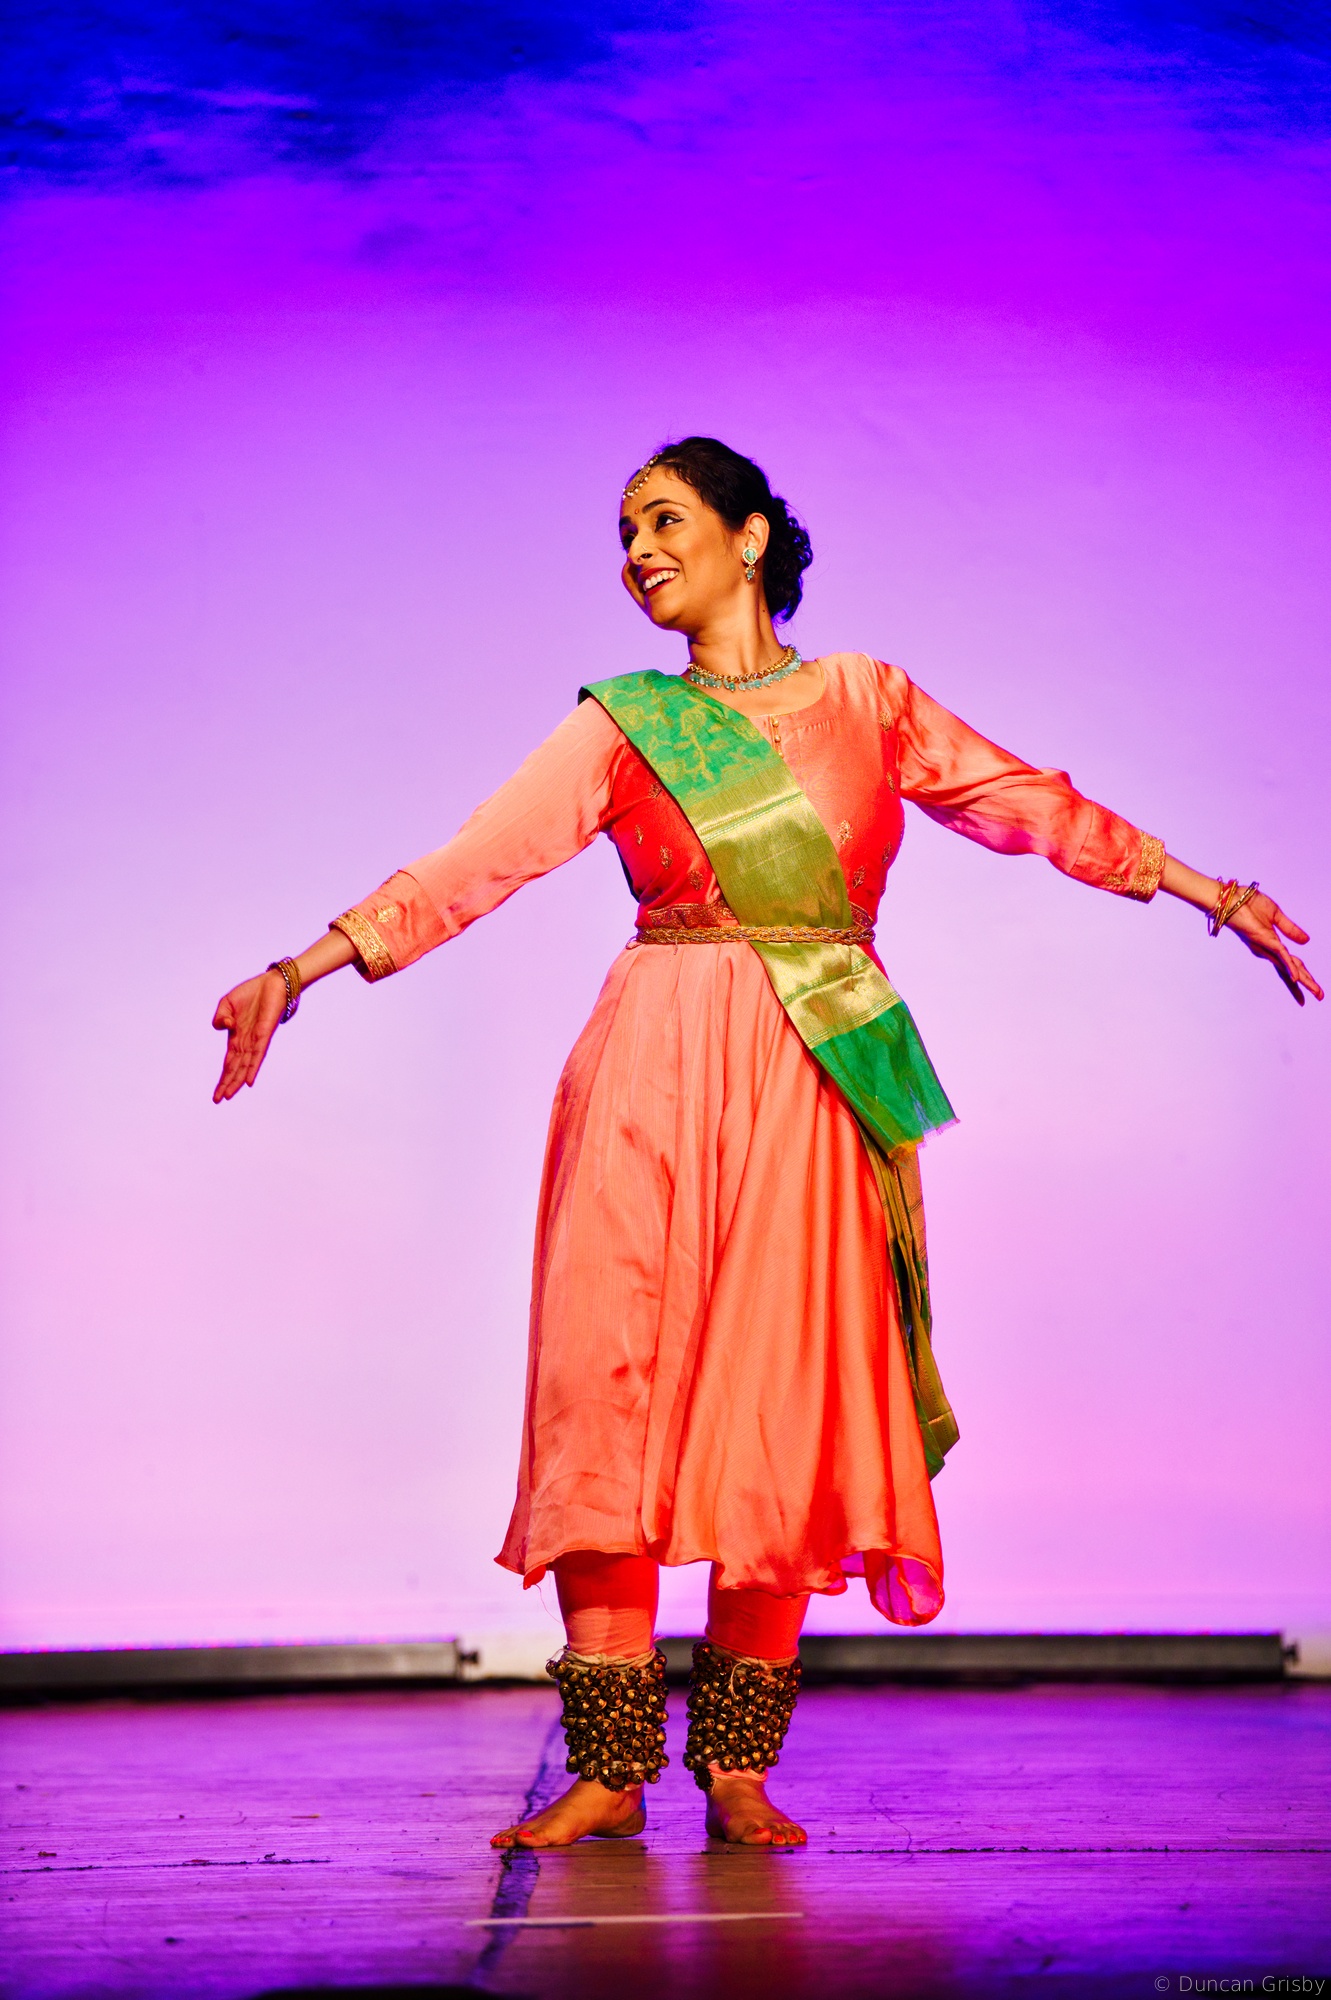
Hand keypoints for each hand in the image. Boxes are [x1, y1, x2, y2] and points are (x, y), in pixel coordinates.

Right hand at [212, 971, 287, 1100]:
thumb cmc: (251, 993)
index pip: (228, 1062)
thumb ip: (219, 1018)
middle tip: (218, 1100)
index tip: (216, 1093)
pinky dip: (254, 1067)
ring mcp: (256, 1039)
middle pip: (236, 1068)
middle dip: (227, 1084)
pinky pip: (258, 1053)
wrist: (273, 982)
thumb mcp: (225, 1004)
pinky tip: (249, 1080)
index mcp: (236, 1037)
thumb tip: (225, 1027)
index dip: (222, 1077)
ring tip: (229, 1095)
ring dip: (238, 1080)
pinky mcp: (265, 1033)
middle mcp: (247, 1042)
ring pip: (246, 1065)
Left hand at [1226, 892, 1322, 1005]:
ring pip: (1288, 967)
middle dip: (1306, 984)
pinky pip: (1280, 955)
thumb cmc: (1247, 904)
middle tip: (1320, 996)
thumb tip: (1306, 941)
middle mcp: (1267, 950)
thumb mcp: (1276, 916)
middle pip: (1290, 971)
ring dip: (1303, 980)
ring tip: (1316, 991)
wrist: (1231, 897)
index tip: (1313, 988)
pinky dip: (1289, 967)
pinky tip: (1297, 978)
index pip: (1290, 963)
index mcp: (1271, 944)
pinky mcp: (1263, 940)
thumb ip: (1290, 929)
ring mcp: (1265, 947)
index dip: (1302, 975)